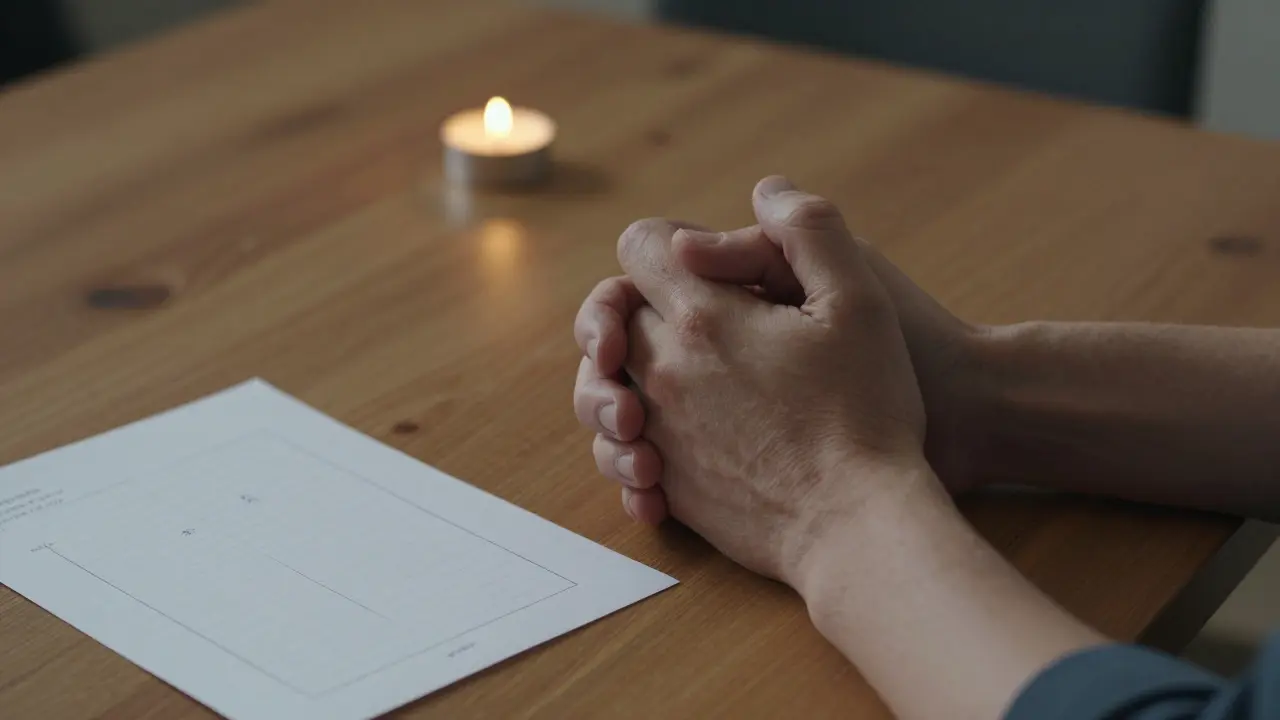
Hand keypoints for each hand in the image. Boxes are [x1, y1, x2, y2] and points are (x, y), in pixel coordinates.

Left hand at [595, 176, 933, 583]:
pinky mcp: (672, 486)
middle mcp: (663, 371)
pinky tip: (670, 449)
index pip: (641, 247)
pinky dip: (638, 445)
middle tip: (691, 320)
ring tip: (679, 381)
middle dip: (637, 308)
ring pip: (608, 388)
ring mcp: (661, 433)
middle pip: (611, 318)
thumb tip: (763, 191)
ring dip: (627, 378)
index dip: (668, 245)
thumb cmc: (867, 411)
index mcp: (702, 316)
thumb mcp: (860, 299)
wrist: (859, 524)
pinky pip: (626, 454)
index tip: (701, 264)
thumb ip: (809, 229)